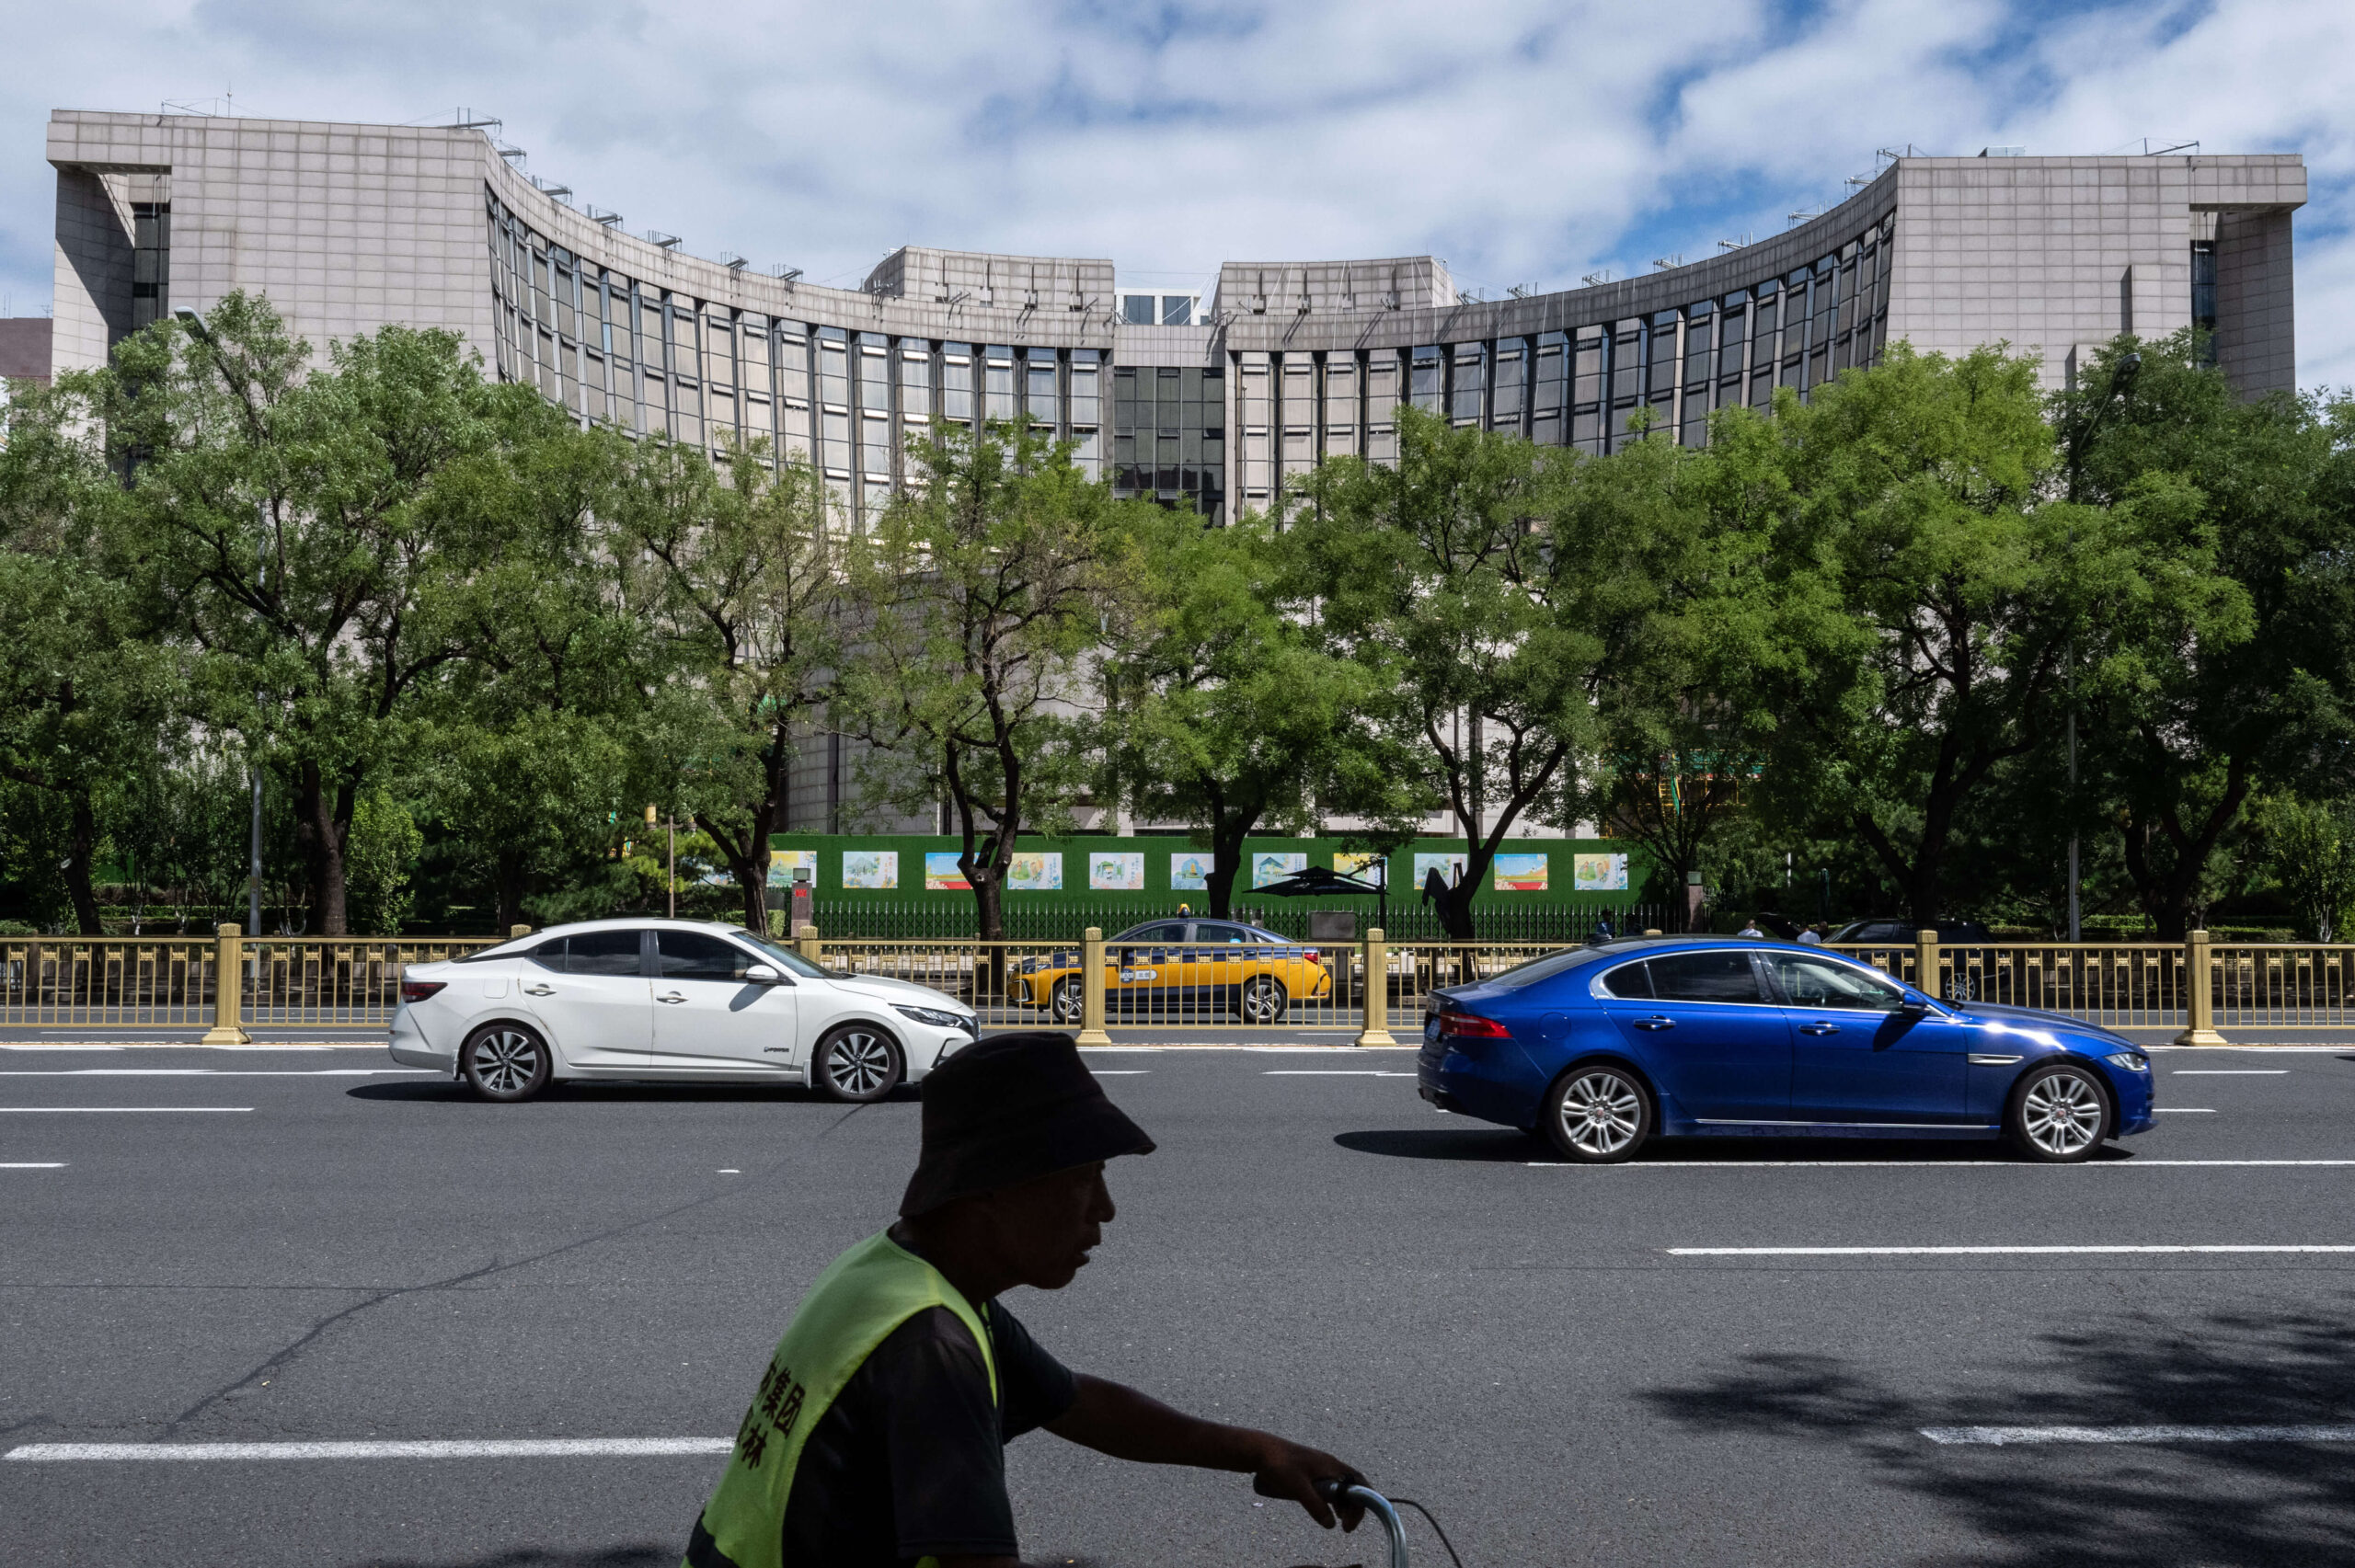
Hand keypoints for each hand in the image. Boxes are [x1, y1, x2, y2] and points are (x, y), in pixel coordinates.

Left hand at [1245, 1434, 1364, 1531]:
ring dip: (1345, 1504)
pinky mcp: (1309, 1472)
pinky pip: (1329, 1486)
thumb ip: (1315, 1505)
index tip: (1353, 1520)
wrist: (1260, 1450)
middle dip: (1354, 1507)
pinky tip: (1329, 1510)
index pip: (1358, 1481)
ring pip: (1341, 1486)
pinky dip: (1334, 1499)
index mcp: (1331, 1465)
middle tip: (1347, 1527)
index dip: (1363, 1501)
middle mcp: (1329, 1465)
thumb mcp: (1298, 1487)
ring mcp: (1319, 1468)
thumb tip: (1331, 1525)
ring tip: (1342, 1522)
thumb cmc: (1279, 1464)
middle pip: (1352, 1486)